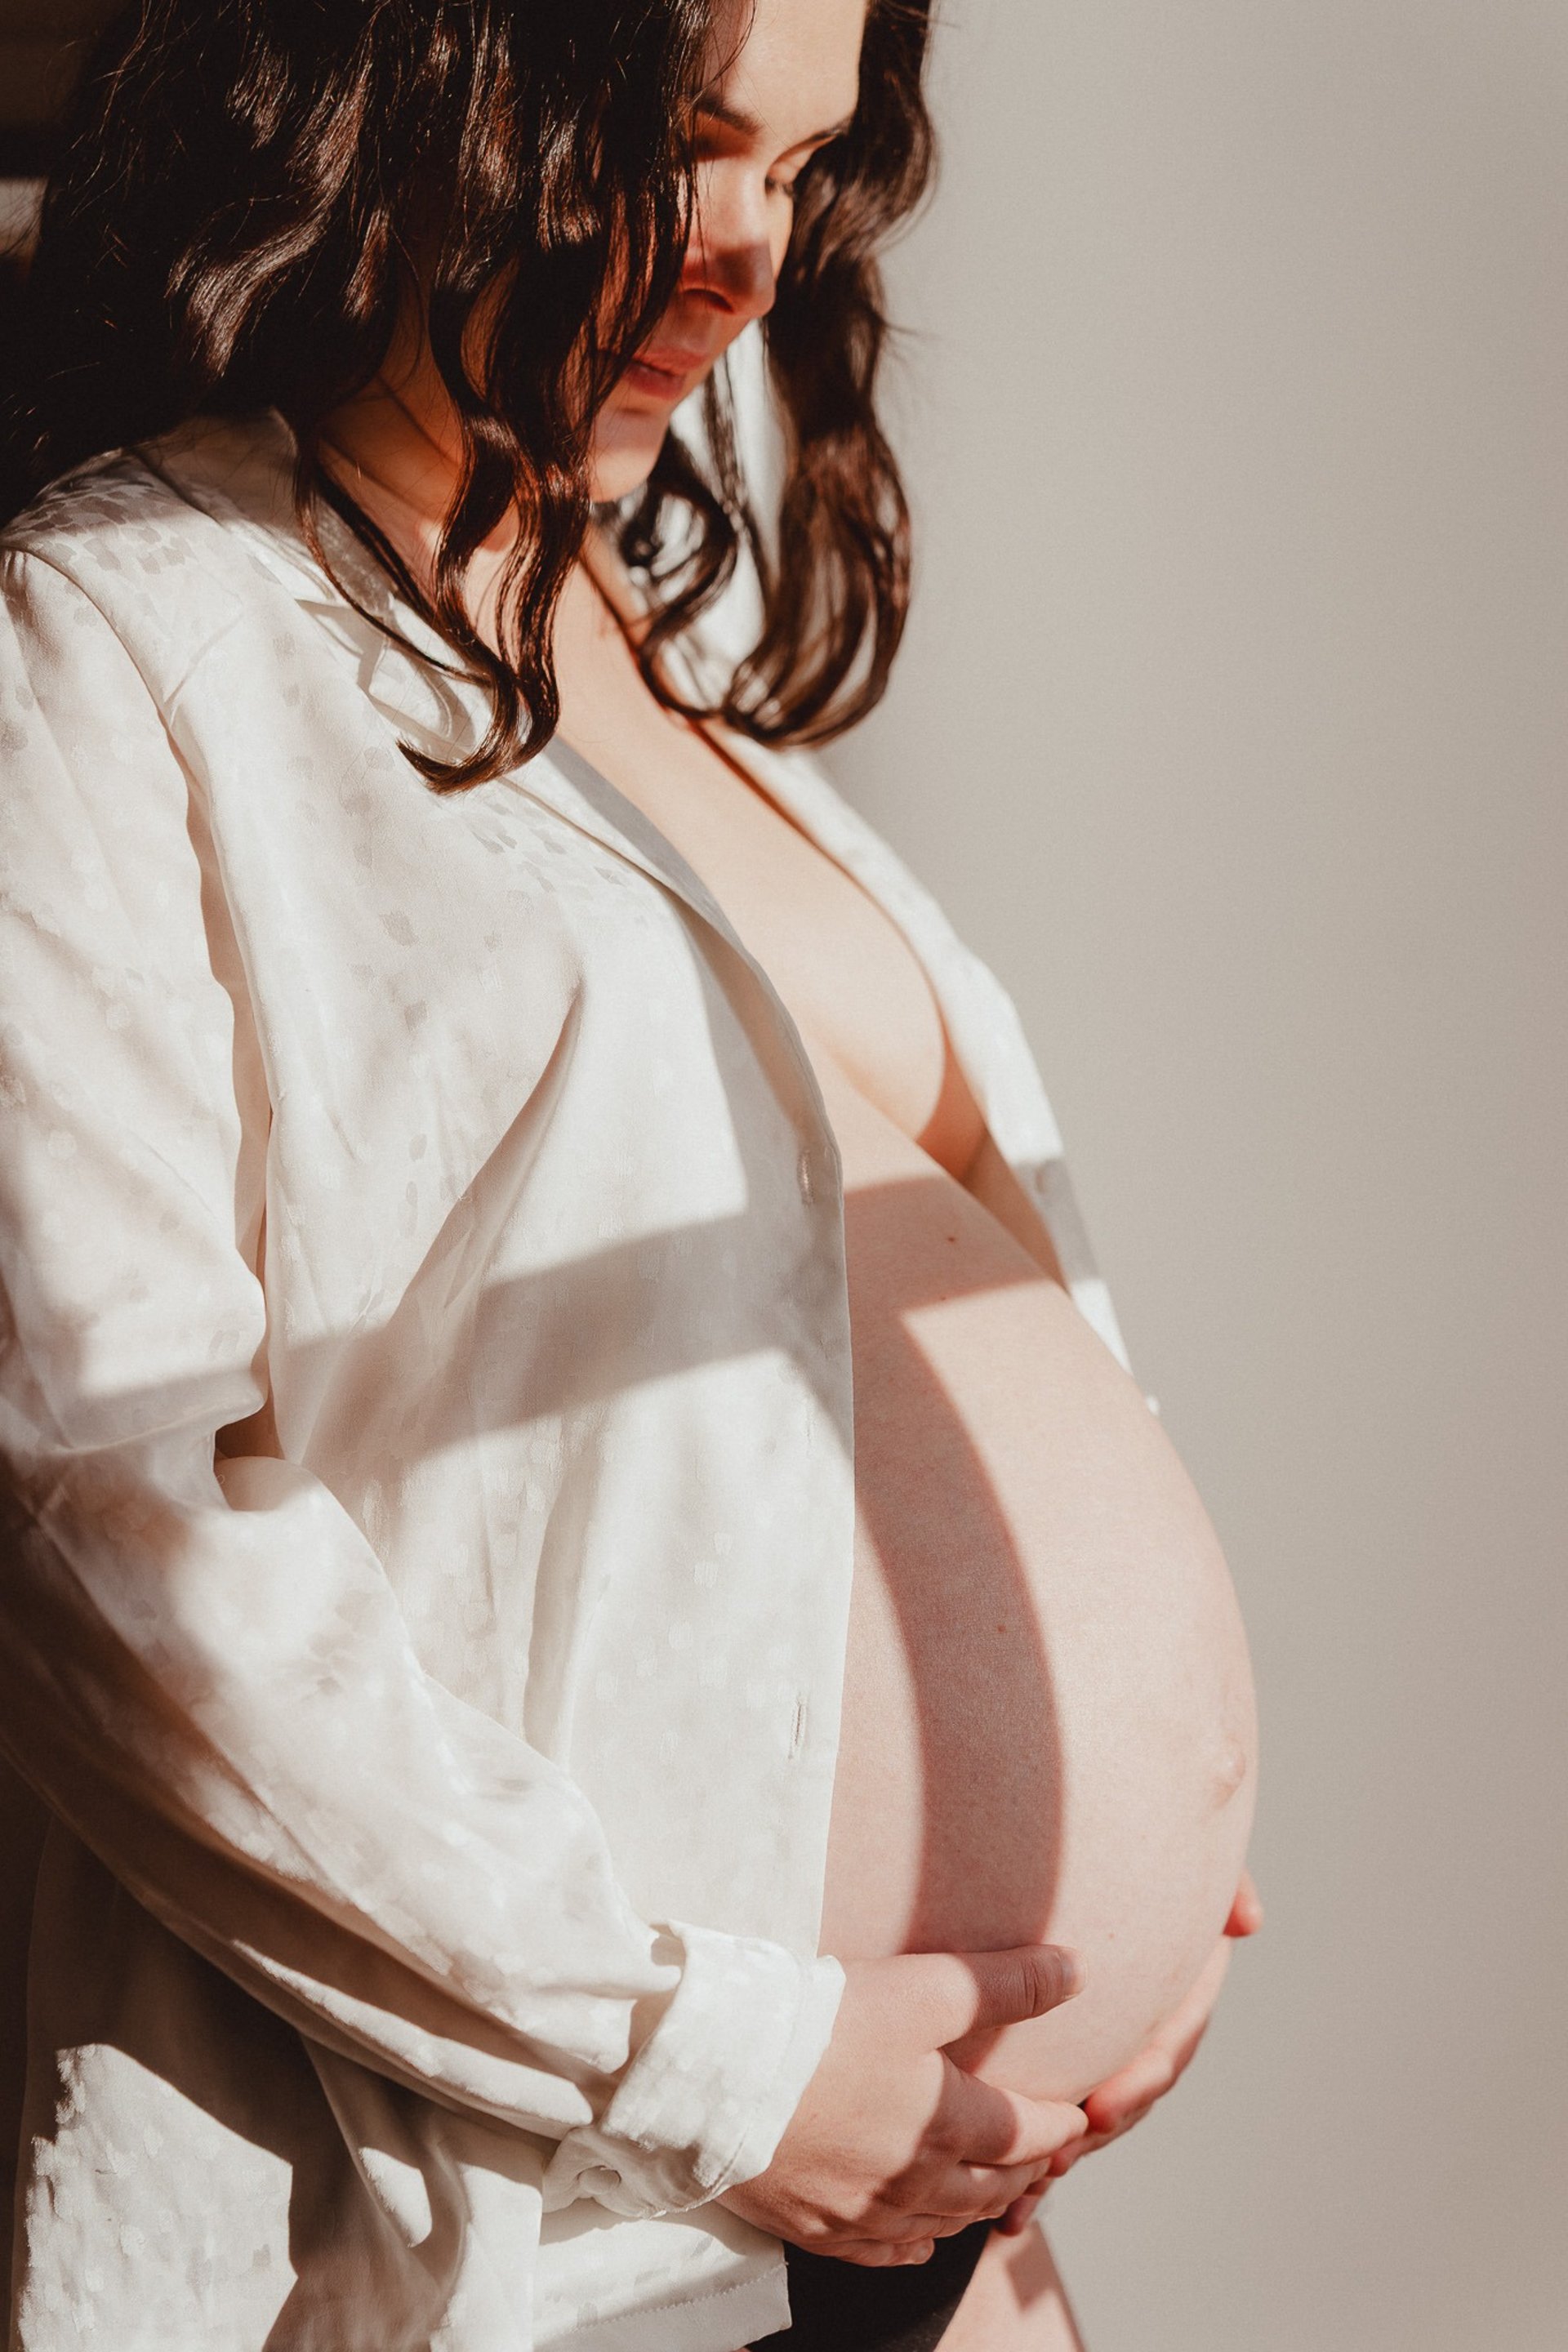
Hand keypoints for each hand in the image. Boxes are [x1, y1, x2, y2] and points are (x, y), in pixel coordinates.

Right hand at [721, 1945, 1089, 2267]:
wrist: (716, 2077)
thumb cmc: (819, 2025)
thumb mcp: (922, 1987)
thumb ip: (1003, 1983)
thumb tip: (1074, 1971)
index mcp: (948, 2125)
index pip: (1028, 2136)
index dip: (1059, 2125)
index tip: (1077, 2117)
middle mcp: (914, 2182)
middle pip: (991, 2188)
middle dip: (1025, 2169)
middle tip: (1041, 2153)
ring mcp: (862, 2213)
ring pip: (942, 2224)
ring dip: (975, 2206)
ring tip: (988, 2186)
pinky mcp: (815, 2227)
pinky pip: (883, 2252)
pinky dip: (914, 2242)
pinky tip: (919, 2233)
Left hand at [996, 1871, 1263, 2236]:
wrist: (1052, 1847)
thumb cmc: (1122, 1835)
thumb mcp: (1173, 1854)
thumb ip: (1219, 1875)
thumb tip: (1250, 1923)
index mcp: (1169, 1990)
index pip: (1167, 2045)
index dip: (1139, 2080)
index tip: (1101, 2106)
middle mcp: (1139, 2027)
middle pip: (1128, 2098)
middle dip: (1092, 2133)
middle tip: (1052, 2155)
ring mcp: (1103, 2050)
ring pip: (1091, 2123)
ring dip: (1061, 2160)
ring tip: (1023, 2191)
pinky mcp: (1060, 2066)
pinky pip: (1050, 2126)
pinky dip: (1031, 2174)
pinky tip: (1005, 2221)